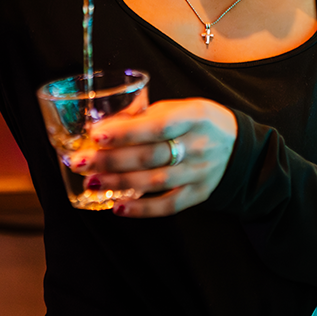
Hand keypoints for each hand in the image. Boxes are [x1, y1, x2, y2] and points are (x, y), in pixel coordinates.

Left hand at [73, 98, 237, 216]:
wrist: (236, 144)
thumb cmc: (197, 122)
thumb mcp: (178, 107)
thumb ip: (144, 115)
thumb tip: (103, 126)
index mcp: (195, 116)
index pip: (158, 126)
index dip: (126, 132)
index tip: (96, 135)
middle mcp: (200, 145)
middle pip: (151, 156)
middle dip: (111, 160)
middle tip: (80, 162)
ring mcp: (201, 172)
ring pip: (156, 181)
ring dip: (119, 183)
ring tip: (91, 182)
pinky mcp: (199, 193)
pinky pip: (169, 205)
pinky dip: (142, 209)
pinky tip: (118, 206)